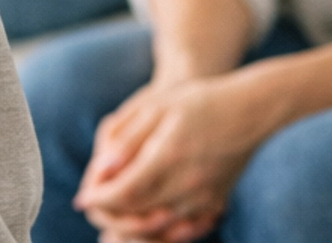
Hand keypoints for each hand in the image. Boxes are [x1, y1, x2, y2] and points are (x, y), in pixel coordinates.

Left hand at [76, 72, 267, 240]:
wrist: (249, 110)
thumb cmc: (199, 101)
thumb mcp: (158, 107)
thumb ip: (128, 138)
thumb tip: (102, 168)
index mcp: (168, 156)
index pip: (124, 191)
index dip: (99, 198)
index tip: (82, 198)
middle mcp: (186, 184)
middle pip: (138, 214)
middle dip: (110, 214)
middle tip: (93, 206)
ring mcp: (203, 198)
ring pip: (158, 226)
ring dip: (131, 226)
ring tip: (111, 219)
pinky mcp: (214, 204)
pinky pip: (182, 229)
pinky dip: (159, 230)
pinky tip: (145, 221)